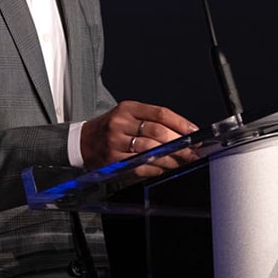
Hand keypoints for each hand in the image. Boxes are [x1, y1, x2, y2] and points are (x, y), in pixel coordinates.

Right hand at [80, 100, 199, 172]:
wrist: (83, 142)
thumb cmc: (111, 128)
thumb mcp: (128, 115)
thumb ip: (152, 120)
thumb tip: (183, 132)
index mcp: (128, 108)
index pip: (160, 113)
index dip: (180, 123)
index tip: (194, 132)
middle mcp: (121, 124)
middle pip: (157, 132)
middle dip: (180, 143)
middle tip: (193, 150)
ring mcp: (116, 143)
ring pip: (151, 150)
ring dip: (171, 158)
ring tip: (183, 160)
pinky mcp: (113, 161)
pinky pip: (141, 166)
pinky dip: (157, 168)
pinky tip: (165, 168)